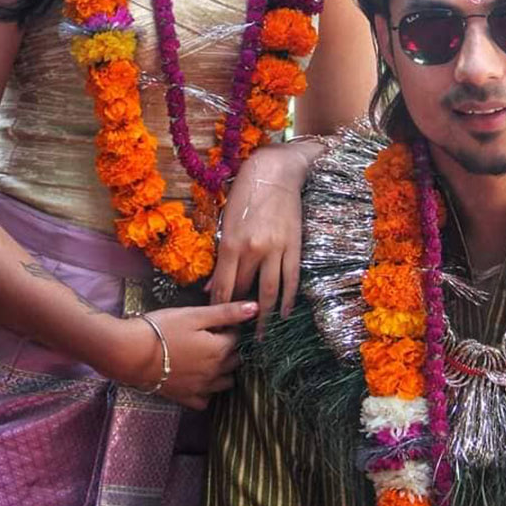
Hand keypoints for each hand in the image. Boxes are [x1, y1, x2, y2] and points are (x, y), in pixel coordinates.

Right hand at [108, 300, 255, 409]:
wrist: (130, 353)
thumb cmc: (162, 329)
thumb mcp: (195, 315)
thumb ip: (227, 313)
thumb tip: (256, 308)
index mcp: (220, 351)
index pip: (238, 338)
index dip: (231, 328)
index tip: (220, 322)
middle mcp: (215, 373)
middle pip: (235, 361)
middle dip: (231, 349)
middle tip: (216, 337)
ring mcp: (200, 388)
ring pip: (225, 383)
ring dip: (224, 371)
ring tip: (211, 358)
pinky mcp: (185, 398)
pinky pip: (205, 400)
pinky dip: (207, 391)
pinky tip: (200, 379)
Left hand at [208, 141, 321, 320]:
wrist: (276, 172)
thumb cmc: (245, 193)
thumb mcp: (226, 223)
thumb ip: (221, 259)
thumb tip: (211, 287)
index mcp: (232, 244)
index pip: (224, 286)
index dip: (220, 306)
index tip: (218, 322)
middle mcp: (254, 250)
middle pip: (245, 291)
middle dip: (241, 313)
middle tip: (239, 333)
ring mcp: (276, 250)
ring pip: (270, 291)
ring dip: (266, 315)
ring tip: (263, 334)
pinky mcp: (294, 246)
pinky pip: (291, 279)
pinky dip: (289, 299)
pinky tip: (286, 312)